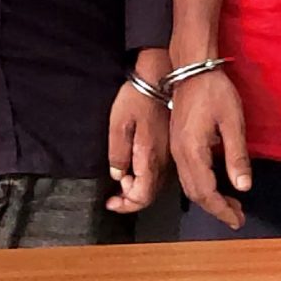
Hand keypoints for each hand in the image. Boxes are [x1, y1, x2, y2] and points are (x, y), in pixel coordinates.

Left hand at [105, 51, 172, 214]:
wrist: (159, 75)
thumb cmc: (138, 96)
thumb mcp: (119, 123)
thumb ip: (118, 153)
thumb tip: (119, 176)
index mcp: (151, 157)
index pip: (142, 196)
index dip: (126, 205)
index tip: (111, 203)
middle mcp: (164, 160)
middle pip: (150, 194)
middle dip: (130, 199)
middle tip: (113, 194)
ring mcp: (168, 153)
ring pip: (155, 184)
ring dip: (137, 188)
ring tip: (121, 179)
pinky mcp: (169, 145)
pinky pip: (158, 171)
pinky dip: (144, 177)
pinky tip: (133, 167)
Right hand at [170, 69, 250, 229]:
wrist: (191, 69)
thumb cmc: (214, 92)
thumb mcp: (233, 122)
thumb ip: (237, 156)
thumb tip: (243, 187)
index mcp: (193, 151)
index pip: (206, 192)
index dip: (222, 210)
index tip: (238, 221)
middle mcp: (180, 154)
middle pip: (195, 193)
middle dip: (216, 208)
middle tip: (238, 216)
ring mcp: (176, 149)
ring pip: (189, 184)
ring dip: (209, 198)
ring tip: (231, 203)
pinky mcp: (177, 142)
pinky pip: (187, 173)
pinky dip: (202, 185)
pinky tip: (216, 182)